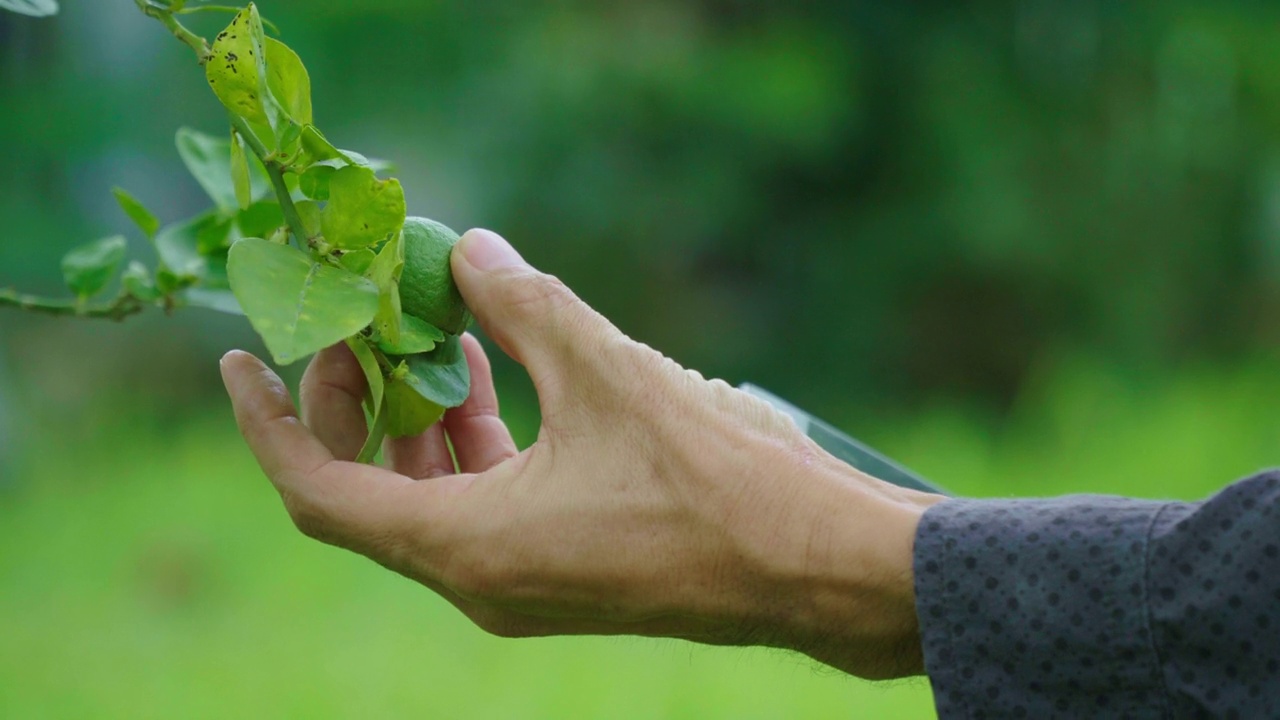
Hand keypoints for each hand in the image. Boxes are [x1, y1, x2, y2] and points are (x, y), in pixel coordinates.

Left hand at [220, 229, 942, 678]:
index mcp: (465, 545)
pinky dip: (473, 445)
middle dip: (355, 401)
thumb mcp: (605, 371)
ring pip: (429, 500)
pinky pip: (484, 507)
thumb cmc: (709, 480)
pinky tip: (498, 374)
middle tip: (365, 321)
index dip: (270, 421)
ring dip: (419, 419)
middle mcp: (477, 579)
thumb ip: (526, 305)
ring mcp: (519, 583)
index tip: (242, 359)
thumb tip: (478, 250)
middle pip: (369, 491)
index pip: (319, 490)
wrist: (809, 568)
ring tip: (437, 330)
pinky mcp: (560, 571)